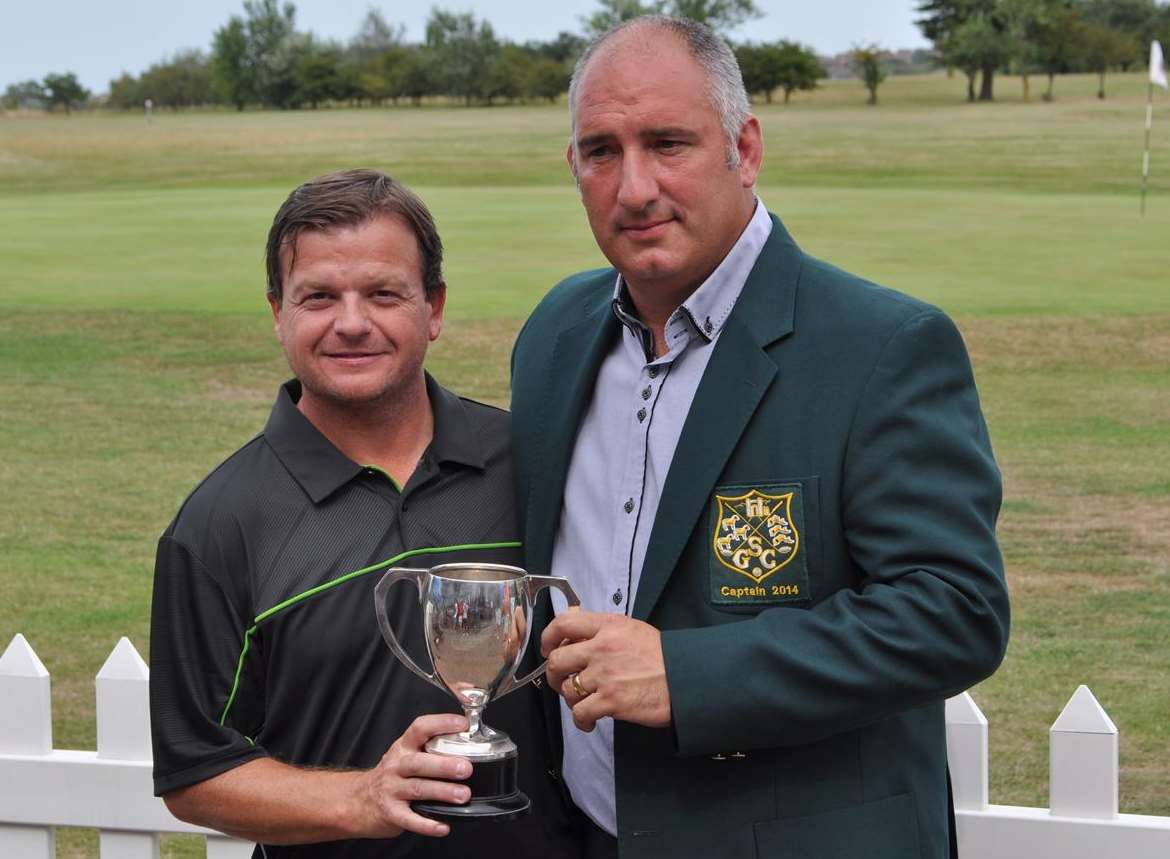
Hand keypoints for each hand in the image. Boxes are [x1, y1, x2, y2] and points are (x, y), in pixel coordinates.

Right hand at [353, 713, 471, 837]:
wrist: (358, 800)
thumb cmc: (391, 776)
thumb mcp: (404, 755)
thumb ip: (429, 749)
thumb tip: (467, 747)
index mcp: (403, 747)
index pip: (420, 728)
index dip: (441, 723)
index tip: (462, 725)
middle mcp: (396, 766)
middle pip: (419, 762)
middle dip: (444, 765)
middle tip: (466, 768)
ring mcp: (392, 790)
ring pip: (417, 789)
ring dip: (442, 792)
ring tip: (463, 795)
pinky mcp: (391, 814)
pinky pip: (410, 820)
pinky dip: (427, 824)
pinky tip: (443, 827)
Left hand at [541, 611, 671, 731]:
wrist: (686, 678)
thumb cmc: (663, 656)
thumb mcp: (631, 629)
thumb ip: (602, 628)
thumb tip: (572, 624)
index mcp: (607, 627)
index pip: (564, 623)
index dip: (548, 637)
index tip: (548, 649)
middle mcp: (602, 648)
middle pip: (558, 660)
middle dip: (554, 674)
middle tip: (562, 681)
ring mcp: (605, 675)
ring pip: (567, 689)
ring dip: (570, 698)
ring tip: (582, 702)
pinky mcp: (611, 701)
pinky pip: (580, 713)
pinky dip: (581, 721)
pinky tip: (589, 722)